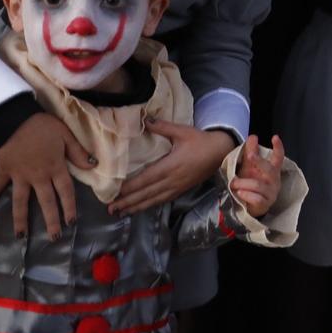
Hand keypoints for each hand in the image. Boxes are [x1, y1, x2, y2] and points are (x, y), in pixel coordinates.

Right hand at [0, 113, 91, 238]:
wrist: (13, 118)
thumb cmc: (41, 125)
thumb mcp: (65, 134)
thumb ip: (78, 151)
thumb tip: (93, 166)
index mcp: (55, 167)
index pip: (65, 192)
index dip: (69, 208)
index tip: (71, 223)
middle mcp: (38, 177)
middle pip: (46, 202)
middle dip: (51, 221)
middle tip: (54, 238)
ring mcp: (19, 176)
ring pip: (21, 202)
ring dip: (21, 219)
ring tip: (21, 236)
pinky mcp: (3, 170)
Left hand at [108, 120, 237, 216]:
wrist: (220, 153)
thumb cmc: (200, 141)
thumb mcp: (182, 131)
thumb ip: (162, 126)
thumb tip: (144, 120)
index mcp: (171, 166)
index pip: (146, 179)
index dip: (130, 187)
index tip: (115, 192)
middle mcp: (172, 180)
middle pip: (146, 194)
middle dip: (128, 202)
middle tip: (110, 208)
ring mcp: (176, 187)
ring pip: (153, 200)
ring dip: (136, 207)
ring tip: (120, 212)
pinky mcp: (180, 190)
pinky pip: (161, 201)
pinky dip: (148, 206)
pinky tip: (139, 209)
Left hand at [228, 135, 285, 218]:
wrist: (249, 206)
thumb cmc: (251, 184)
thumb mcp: (250, 167)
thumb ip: (251, 152)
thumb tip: (252, 137)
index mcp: (272, 170)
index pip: (278, 157)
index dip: (278, 147)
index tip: (275, 137)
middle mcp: (274, 181)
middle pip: (269, 169)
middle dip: (258, 161)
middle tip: (249, 155)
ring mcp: (271, 193)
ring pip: (258, 185)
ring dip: (243, 183)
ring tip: (233, 183)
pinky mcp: (265, 204)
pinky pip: (256, 198)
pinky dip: (246, 195)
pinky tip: (239, 193)